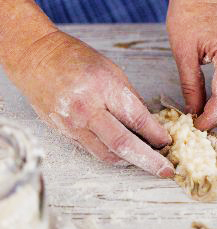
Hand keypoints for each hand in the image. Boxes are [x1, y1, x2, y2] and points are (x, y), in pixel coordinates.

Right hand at [11, 30, 172, 174]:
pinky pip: (92, 149)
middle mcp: (87, 109)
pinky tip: (124, 154)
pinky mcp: (63, 133)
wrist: (36, 58)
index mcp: (104, 88)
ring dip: (130, 161)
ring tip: (148, 162)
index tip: (169, 143)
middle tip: (166, 170)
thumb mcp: (111, 70)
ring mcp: (73, 124)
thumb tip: (149, 122)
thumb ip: (130, 98)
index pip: (137, 119)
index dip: (157, 135)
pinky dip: (111, 154)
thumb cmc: (75, 58)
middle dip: (149, 160)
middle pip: (123, 144)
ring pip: (107, 154)